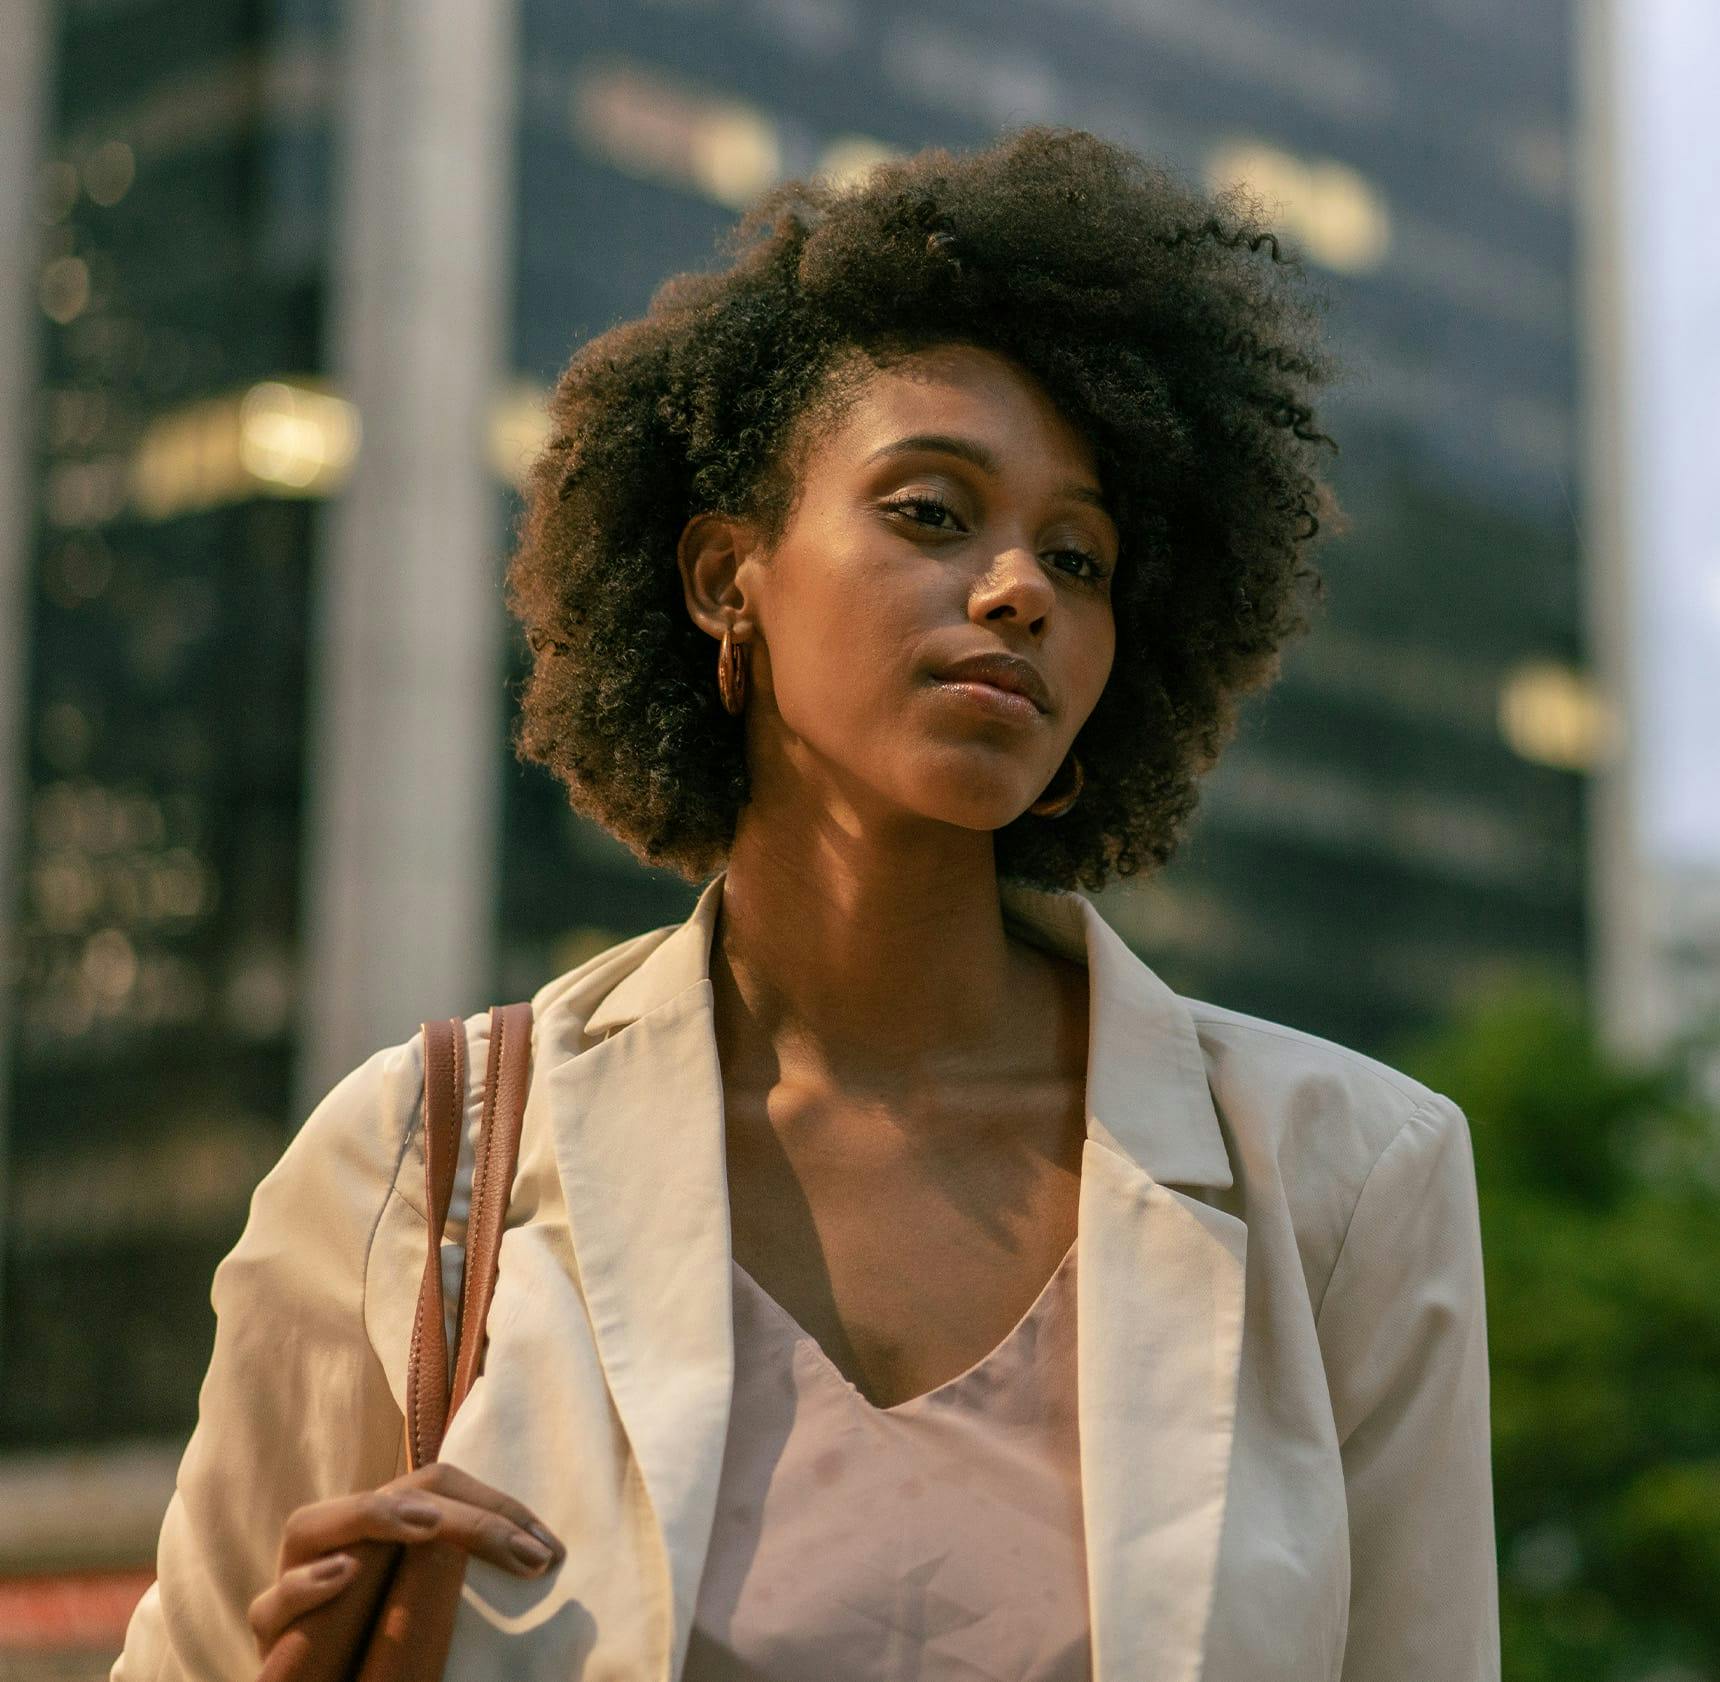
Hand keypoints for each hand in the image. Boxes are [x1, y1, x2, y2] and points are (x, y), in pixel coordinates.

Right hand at [247, 1462, 565, 1658]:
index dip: (498, 1508)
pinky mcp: (269, 1632)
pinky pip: (273, 1603)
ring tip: (426, 1526)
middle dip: (463, 1514)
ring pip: (310, 1524)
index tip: (551, 1552)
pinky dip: (307, 1586)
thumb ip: (461, 1567)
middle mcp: (336, 1543)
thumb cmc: (382, 1644)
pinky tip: (344, 1576)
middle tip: (523, 1549)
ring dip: (372, 1516)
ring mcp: (294, 1581)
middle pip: (392, 1494)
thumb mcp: (431, 1601)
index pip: (441, 1487)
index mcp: (381, 1531)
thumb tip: (543, 1555)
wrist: (324, 1676)